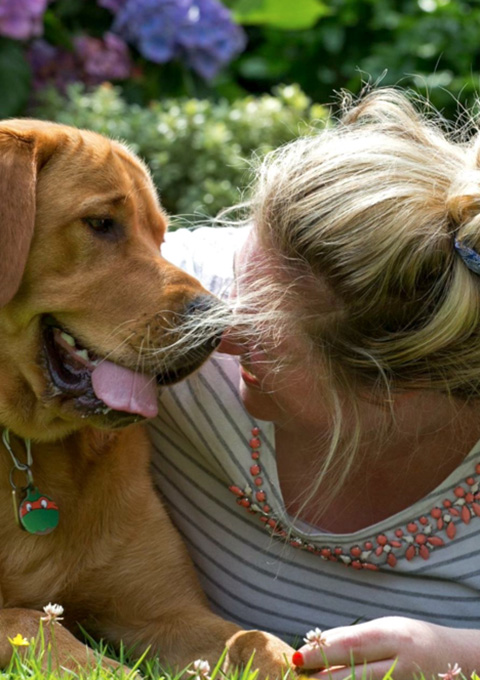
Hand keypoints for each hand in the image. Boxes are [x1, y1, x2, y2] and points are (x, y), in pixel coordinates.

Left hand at [292, 617, 479, 679]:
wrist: (459, 655)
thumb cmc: (412, 638)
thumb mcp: (385, 629)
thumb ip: (355, 637)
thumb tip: (319, 642)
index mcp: (391, 634)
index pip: (350, 643)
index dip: (322, 652)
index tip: (296, 658)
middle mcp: (400, 660)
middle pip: (356, 671)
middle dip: (324, 676)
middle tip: (298, 676)